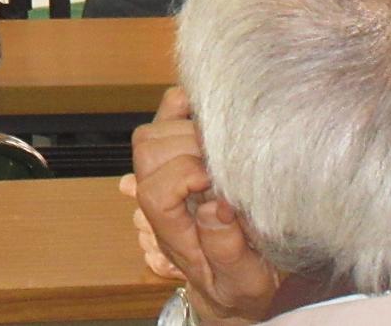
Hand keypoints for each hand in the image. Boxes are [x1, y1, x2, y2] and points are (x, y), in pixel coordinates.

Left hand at [128, 87, 278, 325]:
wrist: (229, 282)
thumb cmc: (237, 284)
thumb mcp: (242, 282)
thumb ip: (228, 251)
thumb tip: (218, 207)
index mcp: (170, 230)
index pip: (155, 191)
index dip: (185, 175)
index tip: (219, 180)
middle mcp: (158, 197)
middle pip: (148, 154)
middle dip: (188, 147)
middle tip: (225, 157)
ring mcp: (163, 173)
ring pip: (150, 134)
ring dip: (185, 128)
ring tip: (223, 144)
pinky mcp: (177, 155)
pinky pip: (164, 118)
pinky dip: (180, 105)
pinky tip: (206, 108)